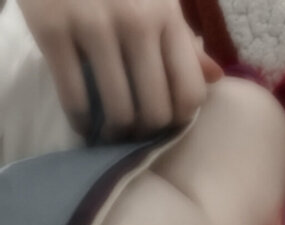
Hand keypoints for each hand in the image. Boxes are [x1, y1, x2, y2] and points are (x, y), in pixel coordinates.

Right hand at [16, 0, 223, 138]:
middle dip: (145, 133)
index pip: (190, 91)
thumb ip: (183, 39)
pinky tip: (82, 124)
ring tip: (108, 133)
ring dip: (114, 133)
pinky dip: (81, 122)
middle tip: (133, 133)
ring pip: (119, 111)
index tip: (164, 124)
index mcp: (166, 15)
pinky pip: (75, 99)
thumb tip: (215, 78)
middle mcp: (136, 21)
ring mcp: (94, 25)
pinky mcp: (53, 30)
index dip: (179, 119)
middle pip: (156, 110)